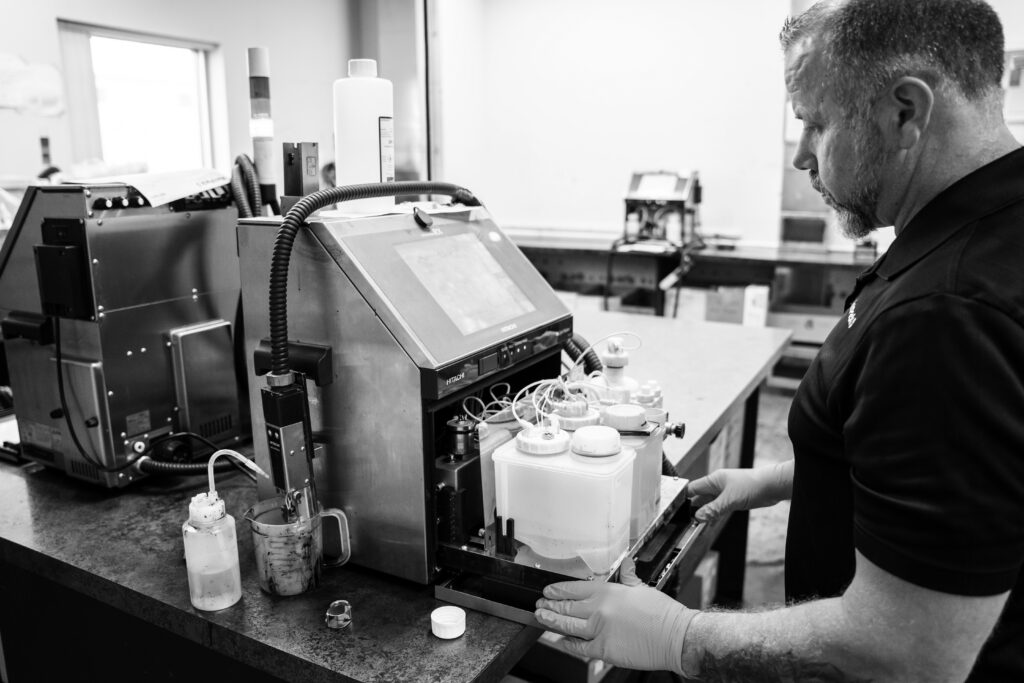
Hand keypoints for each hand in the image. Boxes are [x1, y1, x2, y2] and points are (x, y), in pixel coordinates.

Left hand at [534, 558, 696, 673]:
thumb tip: (626, 564)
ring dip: (551, 621)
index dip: (558, 590)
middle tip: (540, 604)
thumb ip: (628, 577)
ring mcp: (600, 630)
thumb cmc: (662, 614)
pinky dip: (568, 644)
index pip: (575, 588)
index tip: (549, 590)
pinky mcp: (604, 650)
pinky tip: (562, 641)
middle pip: (567, 606)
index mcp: (608, 591)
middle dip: (550, 605)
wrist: (676, 637)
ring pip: (567, 626)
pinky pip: (580, 647)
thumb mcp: (642, 588)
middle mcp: (600, 609)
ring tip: (542, 617)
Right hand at [686, 460, 792, 522]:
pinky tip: (711, 521)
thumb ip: (713, 509)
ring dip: (705, 513)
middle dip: (694, 508)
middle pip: (700, 497)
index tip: (678, 510)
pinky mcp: (733, 498)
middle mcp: (718, 485)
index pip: (693, 488)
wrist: (772, 485)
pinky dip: (715, 514)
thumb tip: (698, 517)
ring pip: (710, 503)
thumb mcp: (729, 500)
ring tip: (698, 524)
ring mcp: (726, 491)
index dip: (685, 498)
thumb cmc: (753, 485)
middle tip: (688, 521)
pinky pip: (719, 506)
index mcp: (713, 480)